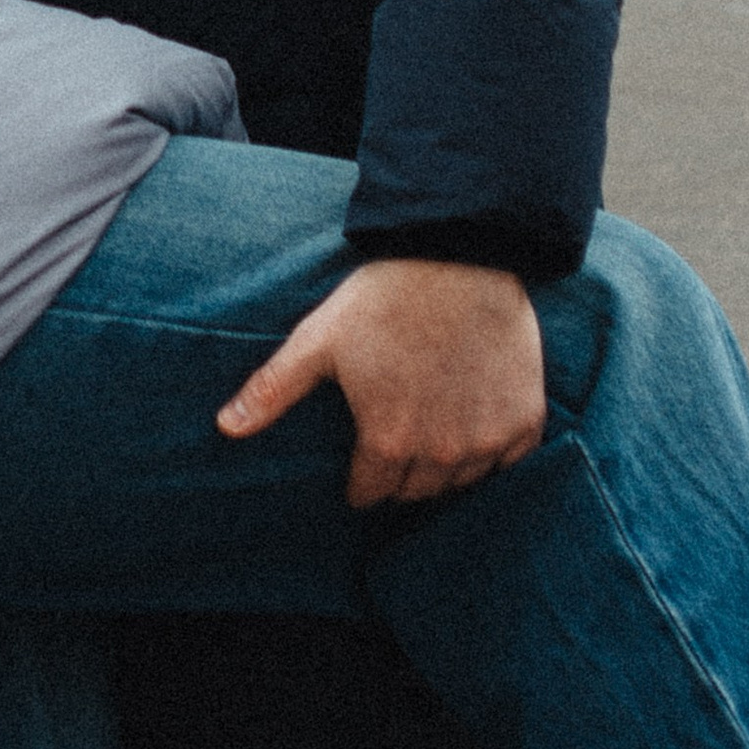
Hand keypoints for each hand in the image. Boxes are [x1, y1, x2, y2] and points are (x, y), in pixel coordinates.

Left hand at [216, 260, 545, 511]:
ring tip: (433, 427)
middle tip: (396, 438)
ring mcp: (487, 442)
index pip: (370, 492)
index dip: (361, 478)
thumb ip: (273, 390)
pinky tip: (476, 419)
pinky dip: (493, 450)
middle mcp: (441, 455)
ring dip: (445, 465)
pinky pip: (508, 462)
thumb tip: (224, 428)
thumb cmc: (382, 296)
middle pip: (416, 491)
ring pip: (461, 481)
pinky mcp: (524, 423)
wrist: (460, 255)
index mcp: (388, 444)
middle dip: (401, 472)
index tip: (363, 461)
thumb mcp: (318, 339)